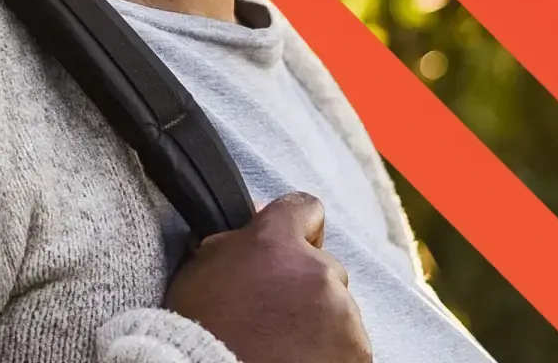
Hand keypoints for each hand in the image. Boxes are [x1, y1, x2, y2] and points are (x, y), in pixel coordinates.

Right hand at [164, 191, 372, 362]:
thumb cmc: (200, 331)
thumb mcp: (201, 271)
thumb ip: (233, 242)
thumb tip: (254, 222)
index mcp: (275, 242)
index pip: (304, 209)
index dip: (298, 228)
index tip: (289, 250)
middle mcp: (316, 269)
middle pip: (323, 266)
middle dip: (304, 285)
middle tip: (275, 314)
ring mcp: (341, 312)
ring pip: (338, 307)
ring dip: (318, 319)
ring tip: (283, 344)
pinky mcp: (356, 351)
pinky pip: (349, 344)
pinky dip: (330, 352)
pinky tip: (298, 358)